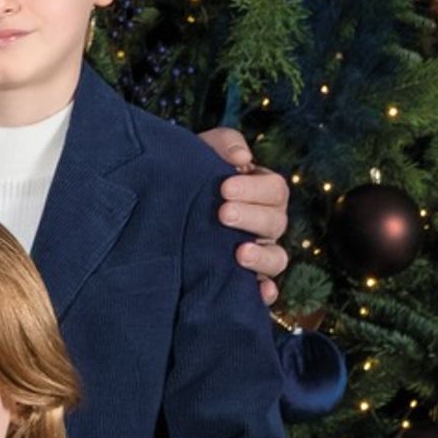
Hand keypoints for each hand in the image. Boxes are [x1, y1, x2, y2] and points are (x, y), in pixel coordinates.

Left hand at [197, 126, 289, 305]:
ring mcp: (257, 251)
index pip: (275, 190)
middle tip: (222, 213)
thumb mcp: (203, 149)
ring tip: (240, 253)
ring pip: (277, 258)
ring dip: (262, 256)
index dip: (254, 189)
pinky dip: (265, 293)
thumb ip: (225, 144)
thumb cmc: (190, 170)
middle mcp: (264, 223)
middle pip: (276, 222)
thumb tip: (243, 159)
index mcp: (261, 191)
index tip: (224, 187)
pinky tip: (258, 292)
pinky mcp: (242, 277)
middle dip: (251, 217)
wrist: (161, 198)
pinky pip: (263, 290)